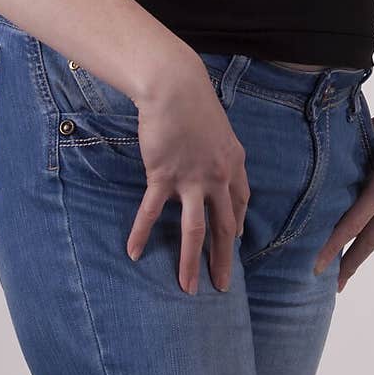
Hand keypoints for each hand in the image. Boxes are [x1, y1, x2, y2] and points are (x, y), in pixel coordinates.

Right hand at [126, 53, 249, 295]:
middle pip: (224, 227)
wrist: (175, 86)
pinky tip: (133, 252)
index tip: (235, 243)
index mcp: (234, 164)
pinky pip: (151, 212)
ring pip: (195, 230)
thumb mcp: (218, 129)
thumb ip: (218, 152)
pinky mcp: (164, 176)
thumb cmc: (194, 101)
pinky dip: (140, 233)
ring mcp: (191, 179)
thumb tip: (212, 164)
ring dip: (191, 262)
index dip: (238, 226)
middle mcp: (218, 177)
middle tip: (221, 285)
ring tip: (187, 287)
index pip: (241, 203)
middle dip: (223, 259)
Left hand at [313, 95, 373, 291]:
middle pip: (372, 240)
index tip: (316, 266)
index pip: (353, 223)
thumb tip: (334, 166)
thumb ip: (355, 152)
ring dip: (367, 242)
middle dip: (351, 263)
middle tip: (333, 285)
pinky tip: (373, 215)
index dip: (333, 246)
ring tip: (348, 256)